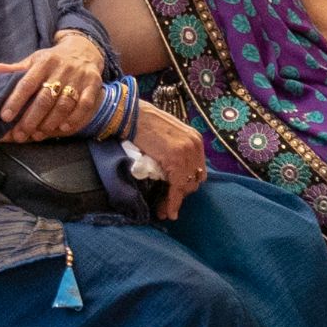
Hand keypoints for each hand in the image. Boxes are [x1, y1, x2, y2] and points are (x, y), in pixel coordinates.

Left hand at [0, 33, 104, 141]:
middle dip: (31, 119)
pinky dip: (75, 118)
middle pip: (44, 98)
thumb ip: (16, 68)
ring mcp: (78, 77)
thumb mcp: (34, 60)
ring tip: (38, 134)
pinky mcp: (93, 84)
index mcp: (43, 62)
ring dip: (50, 122)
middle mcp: (61, 69)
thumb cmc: (53, 60)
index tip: (5, 116)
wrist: (84, 50)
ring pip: (64, 104)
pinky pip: (84, 104)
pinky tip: (64, 128)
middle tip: (20, 134)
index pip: (27, 83)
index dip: (15, 100)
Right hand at [126, 102, 205, 219]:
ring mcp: (186, 152)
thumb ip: (175, 149)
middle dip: (182, 193)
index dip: (186, 184)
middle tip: (168, 206)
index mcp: (195, 139)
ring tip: (165, 212)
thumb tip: (172, 169)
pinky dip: (173, 201)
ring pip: (186, 186)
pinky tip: (168, 212)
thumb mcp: (166, 135)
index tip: (176, 195)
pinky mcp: (175, 159)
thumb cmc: (141, 122)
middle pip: (194, 179)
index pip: (197, 169)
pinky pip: (177, 187)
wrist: (130, 114)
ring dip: (175, 200)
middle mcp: (194, 145)